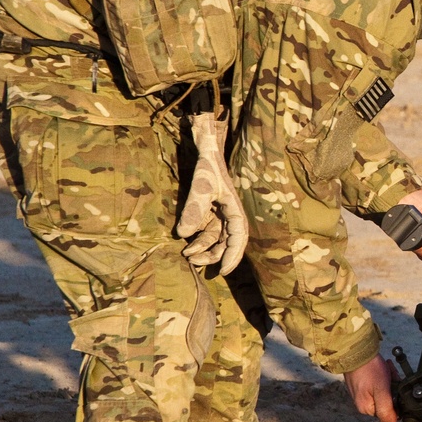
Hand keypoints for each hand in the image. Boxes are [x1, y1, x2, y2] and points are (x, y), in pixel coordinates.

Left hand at [177, 111, 247, 275]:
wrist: (204, 150)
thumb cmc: (208, 166)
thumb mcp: (202, 186)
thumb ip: (194, 209)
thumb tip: (184, 235)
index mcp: (234, 210)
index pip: (238, 238)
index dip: (232, 256)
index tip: (224, 271)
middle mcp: (228, 216)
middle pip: (224, 244)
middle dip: (211, 255)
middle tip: (193, 261)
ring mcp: (217, 215)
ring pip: (213, 240)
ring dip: (201, 249)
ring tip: (186, 254)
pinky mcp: (206, 213)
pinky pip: (203, 232)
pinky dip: (195, 238)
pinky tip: (184, 239)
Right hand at [344, 352, 397, 421]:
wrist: (355, 349)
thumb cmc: (369, 368)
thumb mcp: (381, 390)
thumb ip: (386, 410)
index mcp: (366, 408)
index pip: (390, 411)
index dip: (396, 399)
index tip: (394, 385)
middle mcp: (362, 403)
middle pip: (387, 400)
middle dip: (392, 387)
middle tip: (390, 374)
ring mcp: (361, 393)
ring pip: (384, 390)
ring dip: (389, 379)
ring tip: (386, 368)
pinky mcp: (362, 384)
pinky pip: (377, 383)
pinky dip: (383, 375)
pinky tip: (383, 368)